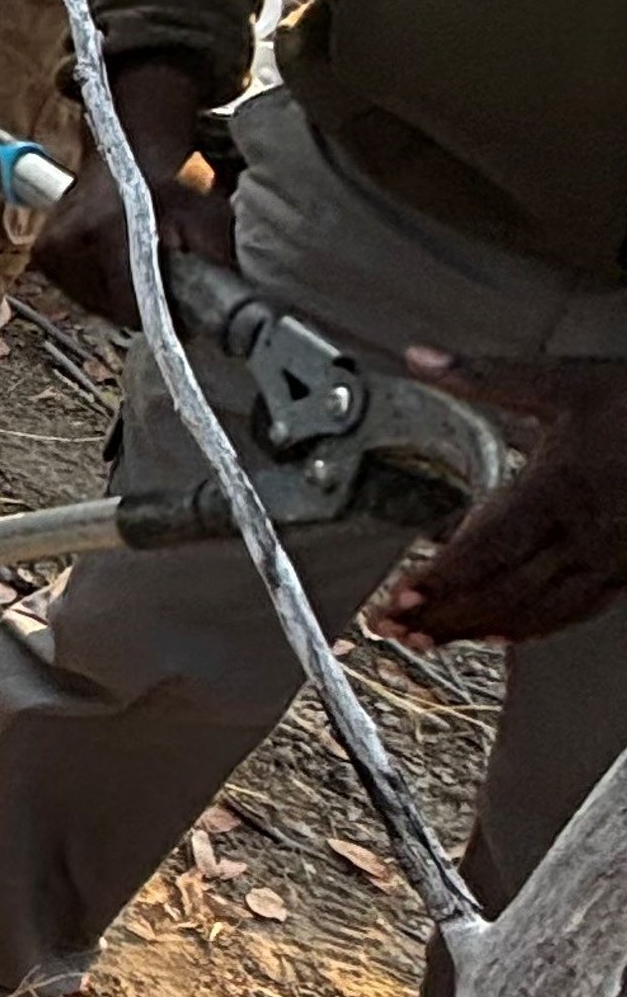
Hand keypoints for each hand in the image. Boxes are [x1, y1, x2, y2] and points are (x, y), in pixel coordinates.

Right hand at [24, 56, 233, 324]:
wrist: (129, 148)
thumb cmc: (168, 181)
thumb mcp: (206, 216)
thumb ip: (212, 263)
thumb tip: (219, 312)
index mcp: (105, 230)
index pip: (128, 305)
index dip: (162, 315)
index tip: (182, 309)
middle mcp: (67, 240)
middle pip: (110, 310)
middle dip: (141, 301)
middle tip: (162, 275)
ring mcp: (49, 248)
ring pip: (91, 304)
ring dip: (119, 296)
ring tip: (139, 266)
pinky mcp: (43, 253)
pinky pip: (76, 291)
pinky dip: (99, 287)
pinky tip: (117, 263)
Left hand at [375, 355, 626, 650]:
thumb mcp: (562, 379)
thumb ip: (485, 375)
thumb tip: (423, 357)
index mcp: (560, 487)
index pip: (487, 548)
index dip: (441, 579)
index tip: (400, 597)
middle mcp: (583, 533)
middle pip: (501, 590)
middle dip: (443, 615)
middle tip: (393, 628)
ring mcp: (607, 558)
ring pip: (534, 610)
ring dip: (475, 629)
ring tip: (427, 639)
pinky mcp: (624, 570)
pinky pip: (571, 611)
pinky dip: (528, 627)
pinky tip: (497, 631)